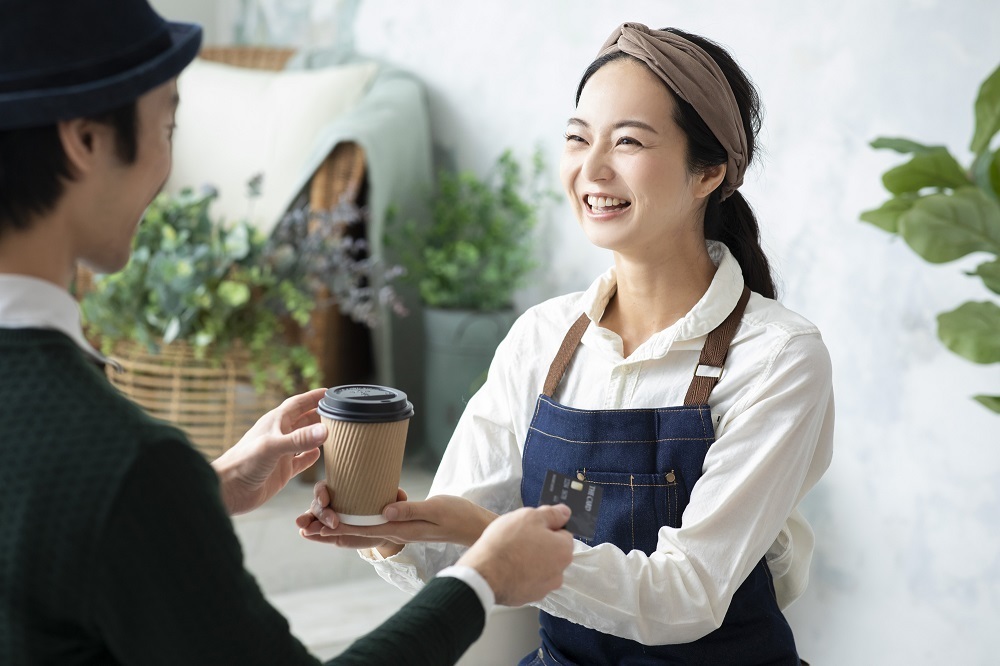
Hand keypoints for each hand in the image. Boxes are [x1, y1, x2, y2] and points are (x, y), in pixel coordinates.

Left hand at [212, 387, 327, 514]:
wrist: (227, 490)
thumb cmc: (242, 463)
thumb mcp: (273, 447)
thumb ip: (299, 439)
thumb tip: (325, 430)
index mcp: (275, 422)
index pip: (298, 403)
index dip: (313, 397)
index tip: (330, 393)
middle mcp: (279, 435)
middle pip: (303, 419)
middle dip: (319, 414)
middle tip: (339, 412)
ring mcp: (281, 454)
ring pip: (303, 439)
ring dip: (317, 435)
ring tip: (335, 431)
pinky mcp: (282, 471)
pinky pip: (300, 461)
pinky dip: (310, 457)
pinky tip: (319, 455)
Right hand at [295, 482, 409, 549]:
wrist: (381, 529)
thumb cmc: (382, 509)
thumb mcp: (389, 503)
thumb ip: (394, 498)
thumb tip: (400, 494)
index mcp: (341, 492)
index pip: (325, 487)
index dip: (322, 492)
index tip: (326, 500)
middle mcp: (331, 504)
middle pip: (318, 504)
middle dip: (321, 513)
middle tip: (333, 522)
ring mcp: (327, 520)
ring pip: (313, 518)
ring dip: (307, 521)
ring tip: (303, 527)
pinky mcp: (329, 535)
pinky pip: (316, 534)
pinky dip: (310, 533)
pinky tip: (305, 534)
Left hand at [295, 482, 495, 550]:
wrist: (475, 526)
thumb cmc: (459, 516)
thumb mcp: (436, 509)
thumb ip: (411, 509)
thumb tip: (384, 510)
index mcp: (400, 529)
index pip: (360, 529)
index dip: (335, 527)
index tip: (313, 525)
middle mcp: (394, 530)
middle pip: (353, 534)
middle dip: (326, 531)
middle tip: (301, 526)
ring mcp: (398, 527)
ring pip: (359, 529)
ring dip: (335, 527)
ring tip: (313, 523)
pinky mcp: (402, 520)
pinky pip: (372, 522)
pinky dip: (354, 521)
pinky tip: (346, 513)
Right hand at [457, 505, 573, 606]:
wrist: (484, 574)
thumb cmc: (507, 543)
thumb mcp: (530, 516)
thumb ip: (551, 514)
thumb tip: (564, 513)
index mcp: (564, 551)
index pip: (563, 533)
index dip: (546, 527)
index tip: (531, 527)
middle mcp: (559, 573)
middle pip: (552, 552)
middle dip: (539, 545)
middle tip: (518, 539)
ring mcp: (543, 588)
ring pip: (540, 568)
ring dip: (530, 561)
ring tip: (510, 554)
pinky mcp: (528, 597)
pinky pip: (528, 581)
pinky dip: (520, 575)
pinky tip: (506, 568)